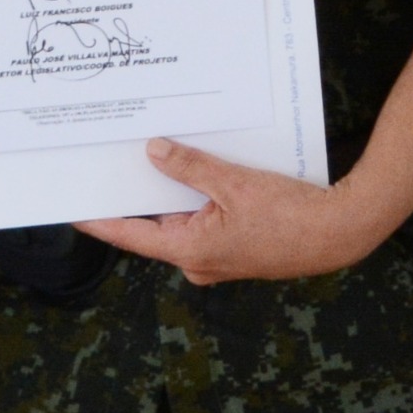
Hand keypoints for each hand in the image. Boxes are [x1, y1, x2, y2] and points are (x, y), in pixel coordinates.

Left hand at [83, 140, 387, 287]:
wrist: (341, 234)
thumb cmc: (292, 217)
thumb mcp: (235, 184)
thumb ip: (190, 167)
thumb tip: (155, 152)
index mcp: (190, 251)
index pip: (130, 236)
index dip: (99, 220)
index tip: (71, 208)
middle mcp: (199, 261)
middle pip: (157, 224)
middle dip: (144, 193)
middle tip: (119, 162)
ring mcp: (218, 259)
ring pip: (185, 219)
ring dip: (178, 192)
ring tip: (165, 156)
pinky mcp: (237, 249)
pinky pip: (208, 221)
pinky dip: (202, 199)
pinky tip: (207, 172)